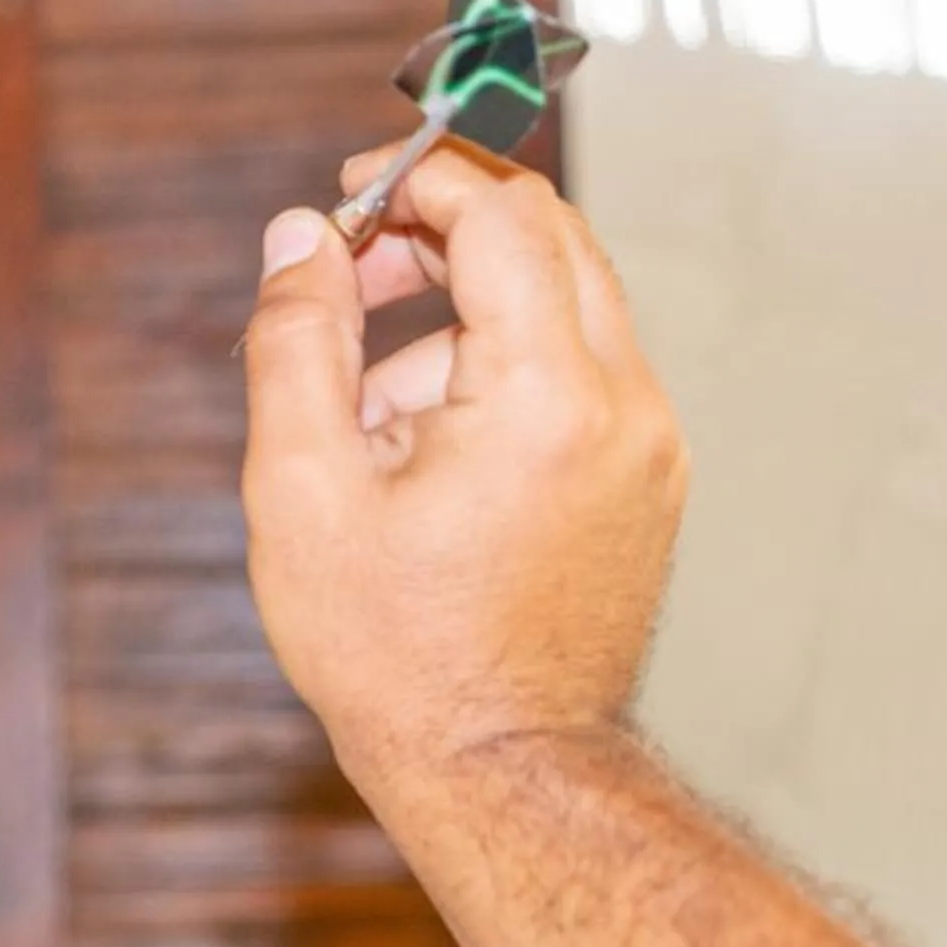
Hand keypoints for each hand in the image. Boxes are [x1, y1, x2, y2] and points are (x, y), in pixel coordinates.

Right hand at [238, 143, 688, 800]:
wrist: (498, 769)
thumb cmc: (391, 651)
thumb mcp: (301, 489)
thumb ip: (295, 340)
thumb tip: (297, 236)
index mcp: (547, 396)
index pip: (506, 213)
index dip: (421, 177)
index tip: (349, 193)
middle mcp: (625, 405)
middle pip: (550, 238)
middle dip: (443, 230)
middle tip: (351, 272)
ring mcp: (650, 445)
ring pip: (562, 305)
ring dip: (462, 317)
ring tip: (369, 422)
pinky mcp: (647, 479)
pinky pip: (578, 375)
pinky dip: (502, 375)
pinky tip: (428, 459)